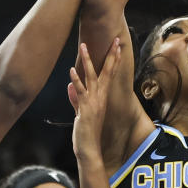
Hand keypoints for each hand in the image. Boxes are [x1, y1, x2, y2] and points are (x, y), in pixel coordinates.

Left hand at [69, 39, 120, 162]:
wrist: (89, 148)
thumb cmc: (86, 132)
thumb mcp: (80, 112)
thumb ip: (75, 98)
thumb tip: (70, 85)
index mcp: (102, 96)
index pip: (110, 74)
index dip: (114, 60)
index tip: (117, 47)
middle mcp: (101, 96)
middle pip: (107, 71)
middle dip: (111, 55)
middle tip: (115, 40)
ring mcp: (94, 101)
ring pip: (92, 76)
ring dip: (88, 60)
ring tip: (84, 45)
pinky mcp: (85, 107)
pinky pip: (80, 91)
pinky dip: (76, 80)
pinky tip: (71, 71)